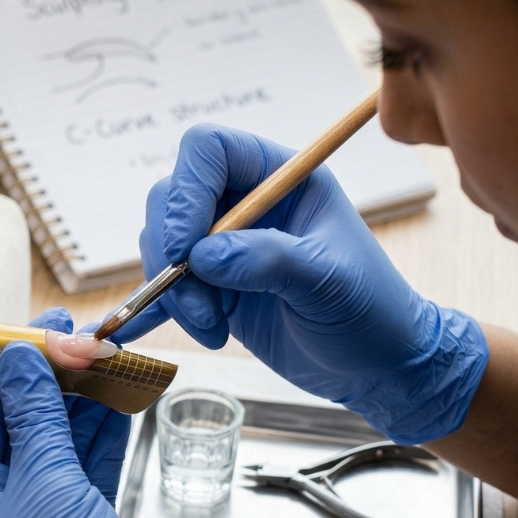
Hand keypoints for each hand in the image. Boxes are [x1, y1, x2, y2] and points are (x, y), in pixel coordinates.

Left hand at [0, 309, 241, 517]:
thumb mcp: (48, 483)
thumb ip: (36, 417)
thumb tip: (20, 359)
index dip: (9, 370)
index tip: (39, 333)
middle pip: (19, 427)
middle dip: (50, 383)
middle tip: (79, 337)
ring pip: (56, 445)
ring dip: (82, 404)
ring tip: (107, 357)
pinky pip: (82, 469)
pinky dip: (100, 435)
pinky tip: (120, 401)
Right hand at [119, 123, 487, 443]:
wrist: (374, 367)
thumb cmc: (370, 312)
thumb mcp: (329, 282)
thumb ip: (269, 259)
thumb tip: (204, 256)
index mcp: (281, 178)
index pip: (209, 150)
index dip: (186, 190)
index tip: (184, 248)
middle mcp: (246, 203)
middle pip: (171, 196)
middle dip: (173, 255)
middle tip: (200, 305)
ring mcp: (224, 245)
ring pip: (161, 245)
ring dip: (173, 292)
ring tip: (212, 329)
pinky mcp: (212, 286)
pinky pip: (164, 284)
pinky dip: (154, 307)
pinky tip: (143, 328)